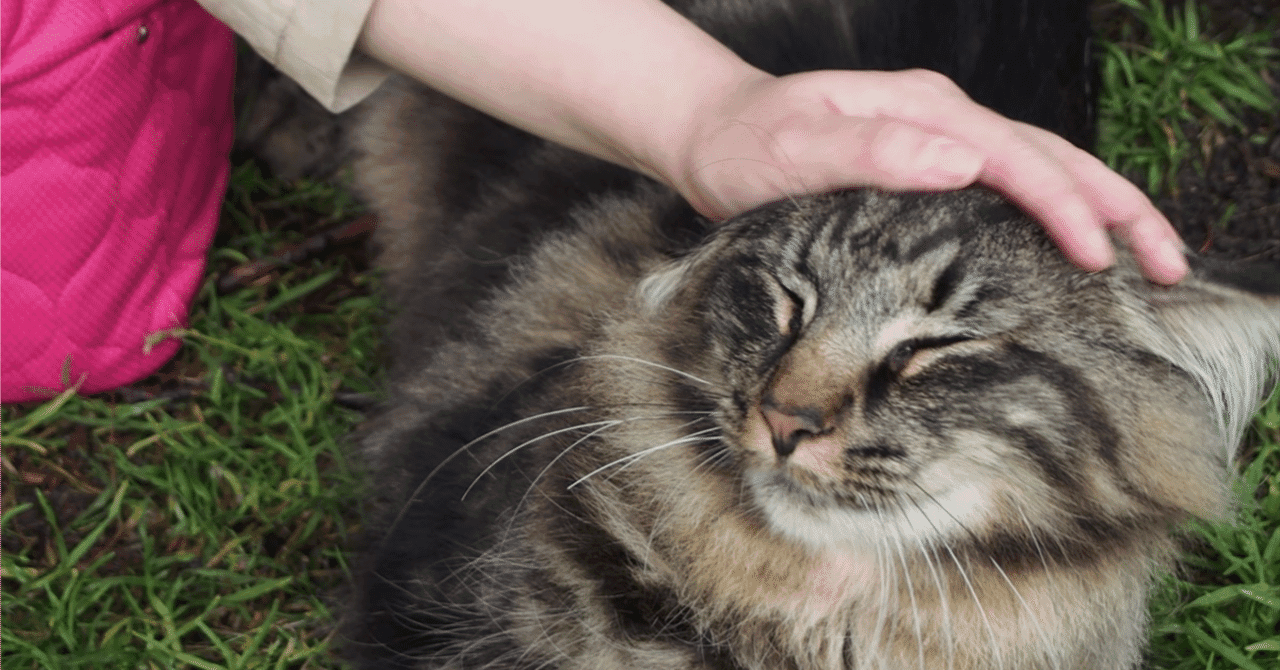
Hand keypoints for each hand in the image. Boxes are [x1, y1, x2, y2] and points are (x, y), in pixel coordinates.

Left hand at [668, 69, 1187, 283]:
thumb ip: (872, 150)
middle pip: (1052, 154)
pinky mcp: (930, 161)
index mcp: (921, 111)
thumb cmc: (744, 148)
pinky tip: (1075, 244)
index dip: (1063, 207)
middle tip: (1170, 264)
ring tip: (1151, 257)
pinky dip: (1056, 211)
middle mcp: (942, 118)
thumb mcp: (794, 150)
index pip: (1015, 157)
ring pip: (1043, 165)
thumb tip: (963, 160)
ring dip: (1101, 208)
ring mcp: (940, 136)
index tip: (1099, 256)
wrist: (712, 134)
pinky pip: (1012, 182)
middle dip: (1117, 207)